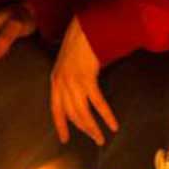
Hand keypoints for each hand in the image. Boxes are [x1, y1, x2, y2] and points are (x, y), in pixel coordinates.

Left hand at [50, 16, 117, 146]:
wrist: (83, 29)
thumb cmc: (78, 45)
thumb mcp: (67, 65)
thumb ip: (69, 81)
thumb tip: (77, 97)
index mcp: (55, 81)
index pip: (56, 110)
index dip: (61, 125)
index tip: (64, 139)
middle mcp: (61, 84)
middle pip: (72, 114)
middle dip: (84, 129)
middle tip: (95, 138)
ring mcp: (73, 82)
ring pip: (83, 113)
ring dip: (93, 127)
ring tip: (101, 137)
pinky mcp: (86, 79)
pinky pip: (97, 102)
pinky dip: (106, 115)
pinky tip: (112, 124)